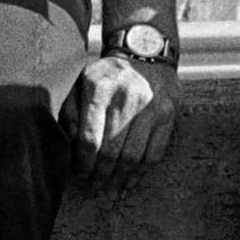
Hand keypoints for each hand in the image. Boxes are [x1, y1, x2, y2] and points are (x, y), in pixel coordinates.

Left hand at [68, 56, 180, 189]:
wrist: (145, 52)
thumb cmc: (107, 76)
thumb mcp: (81, 84)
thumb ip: (71, 113)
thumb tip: (72, 147)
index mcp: (99, 88)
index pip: (90, 138)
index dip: (84, 163)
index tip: (80, 174)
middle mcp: (126, 96)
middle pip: (111, 151)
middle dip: (100, 174)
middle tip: (94, 187)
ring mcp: (150, 106)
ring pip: (132, 155)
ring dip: (120, 177)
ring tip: (111, 188)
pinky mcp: (168, 114)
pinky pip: (154, 153)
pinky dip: (141, 172)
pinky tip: (130, 179)